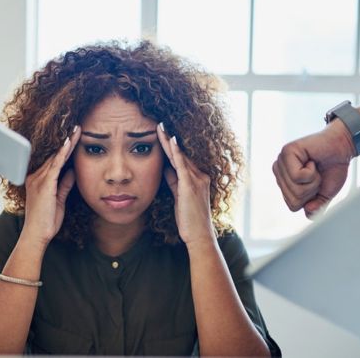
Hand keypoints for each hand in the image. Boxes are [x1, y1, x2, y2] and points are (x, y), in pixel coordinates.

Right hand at [21, 126, 80, 244]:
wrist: (36, 235)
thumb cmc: (46, 221)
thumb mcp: (59, 200)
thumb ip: (64, 185)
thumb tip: (72, 172)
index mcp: (38, 180)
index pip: (54, 160)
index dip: (64, 148)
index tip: (74, 137)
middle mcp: (36, 177)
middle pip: (54, 155)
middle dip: (67, 141)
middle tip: (78, 127)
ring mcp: (38, 180)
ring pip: (55, 157)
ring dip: (67, 143)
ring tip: (77, 130)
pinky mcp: (44, 185)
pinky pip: (55, 165)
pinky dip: (62, 154)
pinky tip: (69, 144)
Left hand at [157, 123, 213, 244]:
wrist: (199, 236)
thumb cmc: (189, 220)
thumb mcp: (180, 196)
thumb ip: (174, 182)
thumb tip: (166, 169)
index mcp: (197, 179)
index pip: (181, 159)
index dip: (171, 146)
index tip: (162, 134)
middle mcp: (200, 176)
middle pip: (181, 154)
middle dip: (169, 139)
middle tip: (159, 124)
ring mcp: (197, 180)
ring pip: (180, 156)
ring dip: (170, 141)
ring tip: (160, 127)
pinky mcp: (191, 185)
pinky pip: (182, 165)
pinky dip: (176, 152)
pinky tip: (171, 141)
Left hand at [272, 119, 353, 217]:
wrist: (342, 148)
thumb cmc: (331, 168)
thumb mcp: (324, 194)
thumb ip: (316, 207)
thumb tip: (308, 212)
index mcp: (284, 183)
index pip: (292, 206)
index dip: (310, 199)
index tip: (316, 183)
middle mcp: (279, 172)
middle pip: (293, 199)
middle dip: (312, 190)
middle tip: (317, 174)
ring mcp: (281, 162)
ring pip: (296, 189)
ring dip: (313, 180)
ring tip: (314, 167)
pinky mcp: (286, 152)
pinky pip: (298, 176)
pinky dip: (311, 171)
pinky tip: (311, 160)